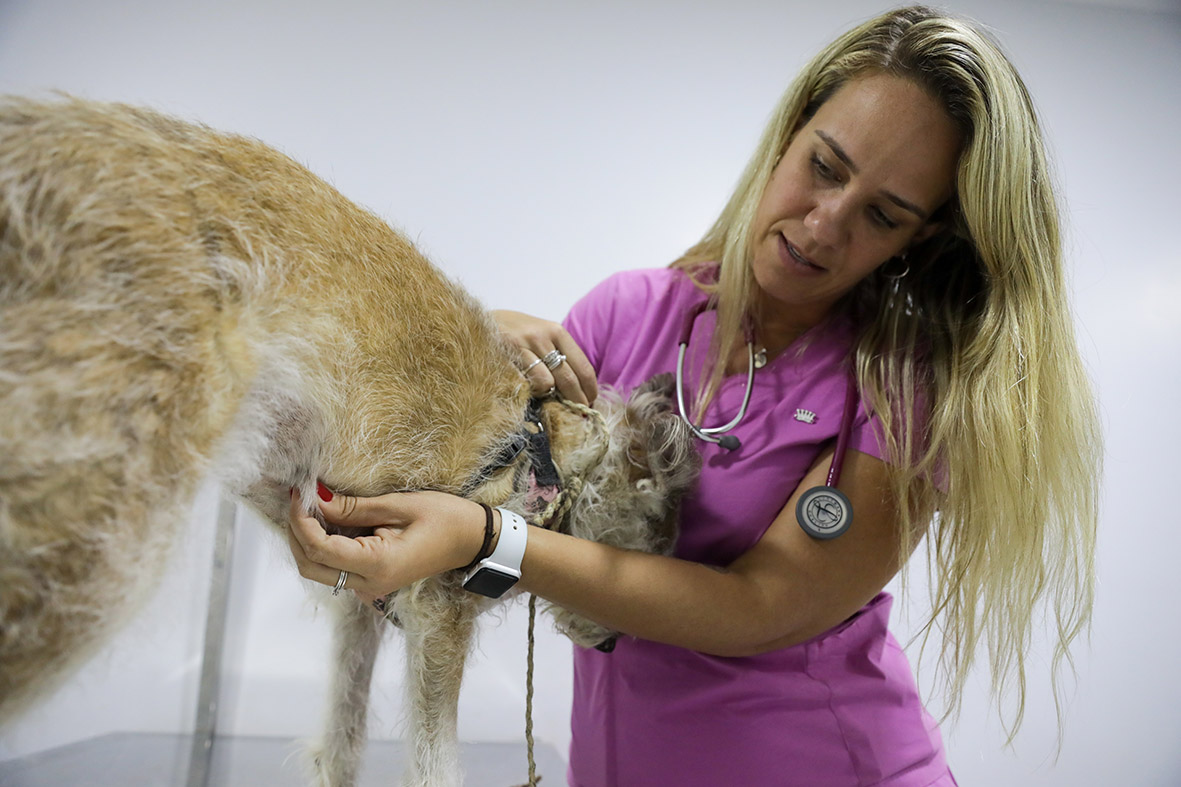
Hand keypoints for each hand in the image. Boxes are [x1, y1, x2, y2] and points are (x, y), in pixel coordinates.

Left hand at [286, 487, 488, 603]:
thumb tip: (316, 498)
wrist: (472, 540)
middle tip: (299, 497)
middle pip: (310, 565)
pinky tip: (327, 519)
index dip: (300, 520)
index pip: (319, 548)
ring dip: (306, 538)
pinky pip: (334, 566)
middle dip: (296, 531)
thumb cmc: (446, 518)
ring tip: (310, 504)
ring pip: (317, 568)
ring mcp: (369, 586)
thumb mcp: (399, 505)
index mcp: (378, 565)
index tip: (298, 492)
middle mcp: (368, 584)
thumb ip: (354, 507)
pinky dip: (322, 543)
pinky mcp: (370, 580)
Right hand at [492, 309, 596, 404]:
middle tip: (576, 413)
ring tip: (544, 398)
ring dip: (548, 396)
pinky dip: (528, 393)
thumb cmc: (512, 334)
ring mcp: (520, 346)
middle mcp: (540, 336)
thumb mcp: (539, 335)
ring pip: (547, 384)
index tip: (590, 404)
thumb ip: (558, 355)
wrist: (472, 322)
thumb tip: (580, 388)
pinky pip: (523, 384)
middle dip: (576, 400)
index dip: (590, 390)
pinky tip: (525, 391)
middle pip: (569, 378)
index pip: (583, 366)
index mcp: (556, 331)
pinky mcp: (501, 357)